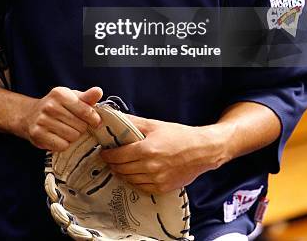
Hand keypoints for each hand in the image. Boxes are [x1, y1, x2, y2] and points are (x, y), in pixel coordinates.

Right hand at [21, 86, 102, 151]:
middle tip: (75, 125)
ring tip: (66, 131)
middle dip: (82, 128)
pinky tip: (59, 137)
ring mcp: (42, 120)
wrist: (31, 115)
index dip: (94, 119)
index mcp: (60, 94)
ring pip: (73, 137)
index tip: (95, 122)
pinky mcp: (38, 134)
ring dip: (73, 137)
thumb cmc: (57, 106)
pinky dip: (63, 144)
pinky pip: (62, 146)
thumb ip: (87, 97)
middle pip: (80, 126)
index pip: (86, 111)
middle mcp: (50, 106)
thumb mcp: (72, 98)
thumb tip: (98, 91)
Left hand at [100, 114, 225, 193]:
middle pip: (121, 169)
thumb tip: (117, 117)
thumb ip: (134, 123)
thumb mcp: (155, 125)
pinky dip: (134, 181)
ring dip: (121, 173)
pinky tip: (133, 174)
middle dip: (112, 164)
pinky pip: (141, 188)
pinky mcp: (162, 189)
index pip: (118, 156)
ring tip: (119, 166)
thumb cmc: (180, 136)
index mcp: (147, 150)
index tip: (104, 152)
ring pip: (129, 180)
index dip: (108, 155)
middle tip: (109, 158)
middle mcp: (150, 167)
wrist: (202, 151)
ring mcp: (156, 180)